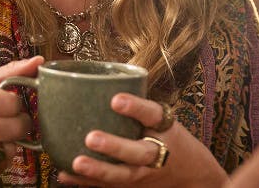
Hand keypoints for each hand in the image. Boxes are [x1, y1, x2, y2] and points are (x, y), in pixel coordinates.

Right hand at [0, 56, 43, 174]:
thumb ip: (10, 72)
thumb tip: (39, 61)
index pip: (11, 103)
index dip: (15, 104)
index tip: (7, 104)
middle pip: (16, 128)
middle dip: (19, 124)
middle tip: (8, 120)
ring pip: (12, 148)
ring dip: (11, 141)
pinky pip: (4, 163)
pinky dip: (3, 156)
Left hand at [57, 93, 227, 186]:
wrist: (193, 175)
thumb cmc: (169, 136)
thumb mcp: (164, 118)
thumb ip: (138, 105)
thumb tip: (96, 80)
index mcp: (165, 128)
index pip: (153, 114)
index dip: (136, 107)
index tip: (116, 98)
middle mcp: (157, 152)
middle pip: (138, 153)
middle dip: (115, 147)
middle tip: (91, 138)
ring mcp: (145, 173)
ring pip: (124, 175)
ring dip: (99, 170)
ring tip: (77, 162)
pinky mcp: (134, 186)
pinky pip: (110, 187)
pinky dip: (87, 183)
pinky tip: (65, 174)